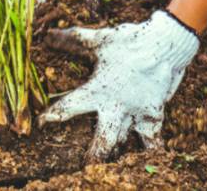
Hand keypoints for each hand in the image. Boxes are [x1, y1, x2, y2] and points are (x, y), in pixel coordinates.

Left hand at [39, 10, 198, 160]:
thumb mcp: (98, 40)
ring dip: (116, 155)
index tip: (40, 124)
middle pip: (103, 141)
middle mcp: (116, 107)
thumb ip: (72, 41)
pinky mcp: (154, 114)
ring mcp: (137, 113)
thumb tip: (48, 36)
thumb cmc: (129, 41)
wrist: (166, 43)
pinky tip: (147, 164)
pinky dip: (149, 152)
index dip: (51, 117)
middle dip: (94, 157)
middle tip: (83, 168)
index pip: (67, 108)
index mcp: (98, 90)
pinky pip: (152, 139)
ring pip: (125, 143)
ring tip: (109, 170)